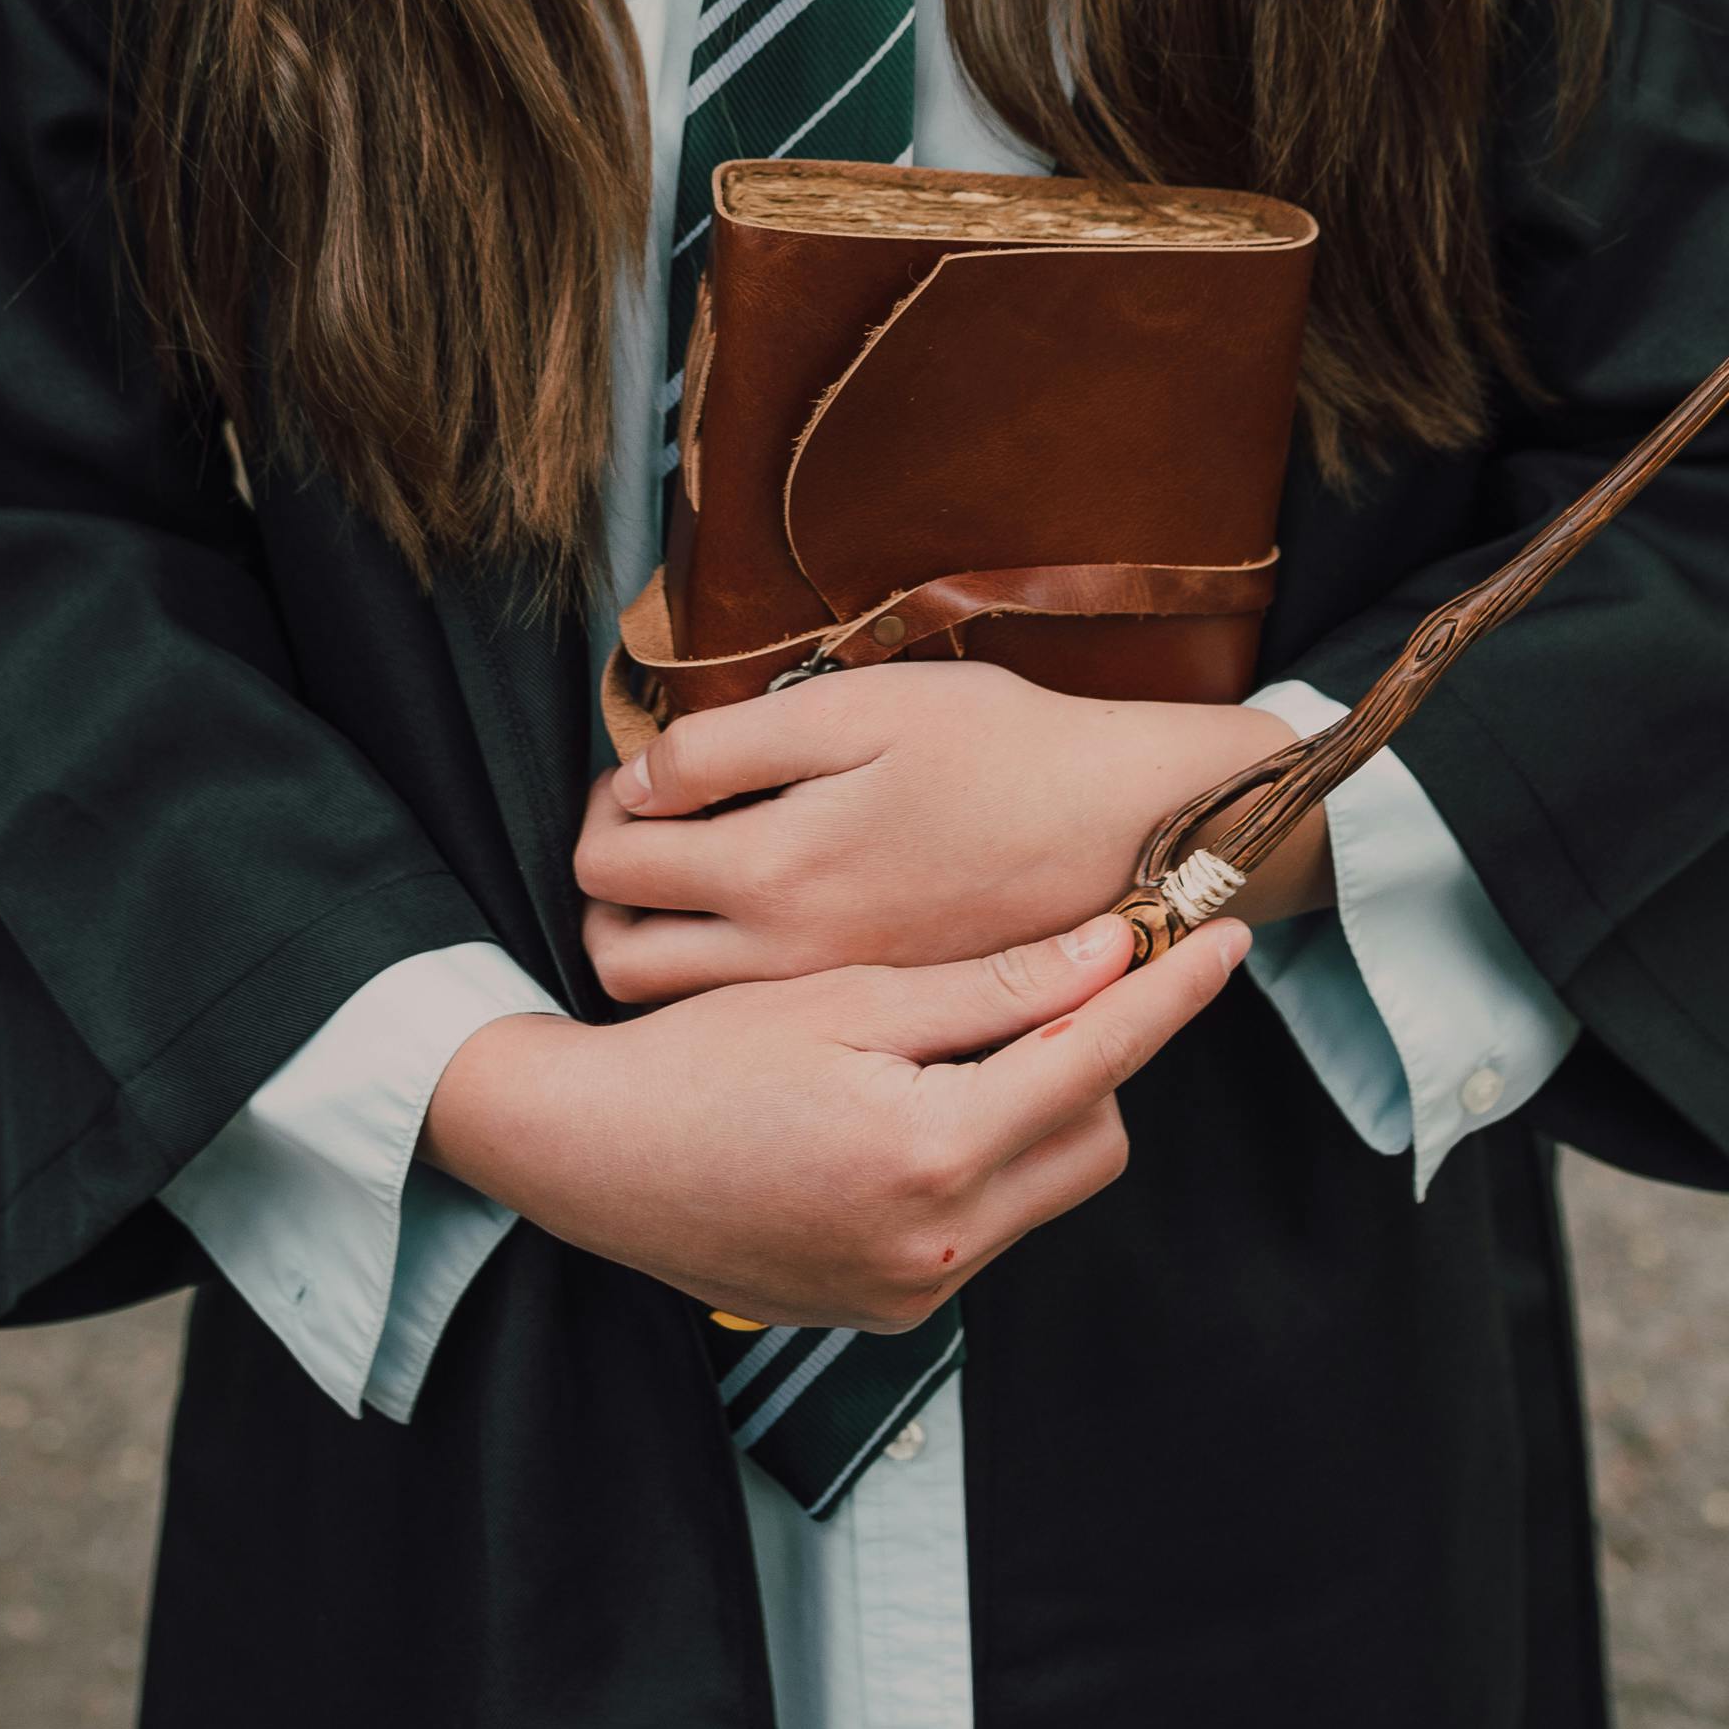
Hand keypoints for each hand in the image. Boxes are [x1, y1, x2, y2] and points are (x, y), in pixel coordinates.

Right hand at [422, 913, 1248, 1329]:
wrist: (587, 1159)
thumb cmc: (702, 1059)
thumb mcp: (846, 997)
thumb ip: (987, 988)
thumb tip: (1107, 950)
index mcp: (933, 1159)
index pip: (1095, 1062)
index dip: (1167, 995)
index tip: (1228, 937)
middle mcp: (938, 1249)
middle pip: (1090, 1136)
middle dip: (1095, 1054)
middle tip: (1060, 973)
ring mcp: (911, 1294)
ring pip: (1041, 1183)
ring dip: (1036, 1107)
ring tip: (968, 1033)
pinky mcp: (883, 1312)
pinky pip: (980, 1225)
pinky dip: (977, 1158)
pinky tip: (915, 1100)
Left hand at [574, 663, 1326, 1000]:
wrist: (1125, 827)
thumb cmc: (999, 749)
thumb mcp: (862, 706)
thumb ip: (731, 746)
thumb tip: (638, 779)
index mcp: (775, 871)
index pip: (611, 864)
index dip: (603, 809)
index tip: (633, 779)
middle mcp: (787, 958)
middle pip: (622, 958)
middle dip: (605, 895)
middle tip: (641, 837)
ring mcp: (830, 1003)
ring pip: (677, 1003)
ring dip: (654, 944)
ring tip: (686, 883)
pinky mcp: (874, 1022)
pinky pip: (754, 1021)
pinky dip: (723, 982)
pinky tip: (759, 922)